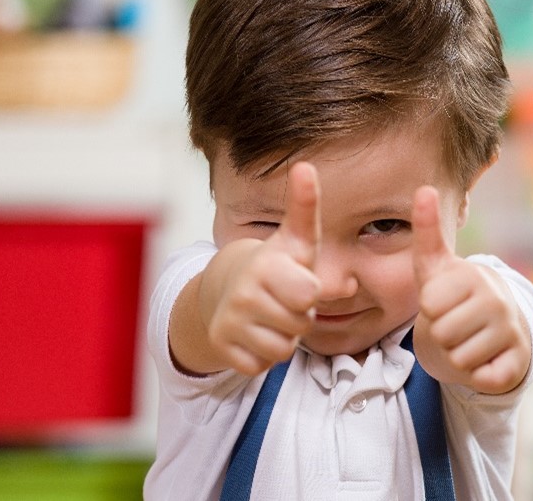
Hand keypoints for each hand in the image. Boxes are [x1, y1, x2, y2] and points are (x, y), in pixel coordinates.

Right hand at [201, 162, 322, 375]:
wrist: (221, 290)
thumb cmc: (274, 265)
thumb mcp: (295, 239)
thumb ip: (305, 206)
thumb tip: (305, 166)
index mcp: (264, 266)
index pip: (309, 295)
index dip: (310, 292)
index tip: (297, 279)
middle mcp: (243, 295)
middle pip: (300, 325)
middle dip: (299, 316)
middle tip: (285, 300)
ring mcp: (229, 324)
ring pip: (282, 349)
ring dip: (283, 337)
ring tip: (272, 316)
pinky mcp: (222, 349)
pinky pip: (260, 365)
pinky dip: (262, 355)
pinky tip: (255, 334)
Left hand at [411, 185, 531, 394]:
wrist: (496, 329)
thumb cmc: (456, 296)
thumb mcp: (436, 267)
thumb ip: (427, 231)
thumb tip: (424, 188)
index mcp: (475, 275)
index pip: (429, 304)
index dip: (430, 309)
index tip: (444, 303)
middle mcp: (498, 301)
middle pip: (441, 333)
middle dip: (441, 335)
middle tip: (456, 325)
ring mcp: (512, 332)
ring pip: (458, 358)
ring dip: (457, 356)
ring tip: (469, 341)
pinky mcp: (518, 363)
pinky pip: (481, 378)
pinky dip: (477, 375)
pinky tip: (486, 359)